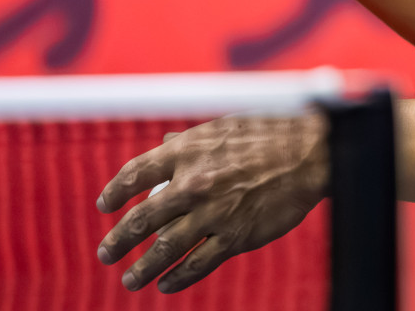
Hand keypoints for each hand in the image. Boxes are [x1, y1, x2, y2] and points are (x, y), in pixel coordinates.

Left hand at [95, 114, 329, 292]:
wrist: (308, 155)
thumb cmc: (267, 136)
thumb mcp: (221, 129)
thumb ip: (188, 142)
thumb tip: (163, 144)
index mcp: (186, 150)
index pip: (135, 173)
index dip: (115, 192)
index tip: (105, 206)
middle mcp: (193, 183)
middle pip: (142, 217)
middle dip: (119, 239)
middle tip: (105, 253)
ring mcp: (212, 212)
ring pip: (164, 248)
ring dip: (141, 268)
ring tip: (129, 280)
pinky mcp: (234, 236)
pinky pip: (197, 263)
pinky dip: (177, 278)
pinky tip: (166, 284)